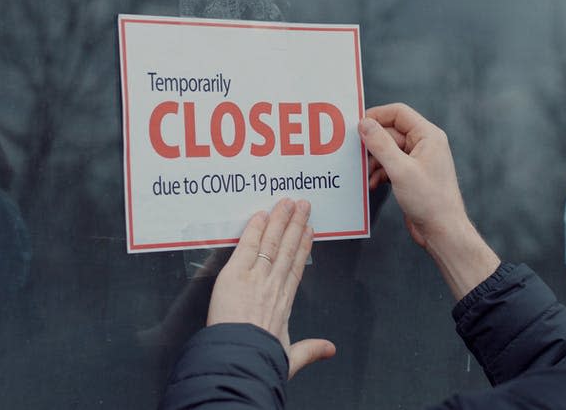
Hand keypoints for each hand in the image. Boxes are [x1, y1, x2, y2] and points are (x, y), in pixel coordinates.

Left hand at [206, 198, 335, 378]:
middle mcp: (273, 286)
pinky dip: (255, 230)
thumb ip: (309, 350)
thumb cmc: (259, 361)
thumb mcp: (290, 359)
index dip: (303, 246)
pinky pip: (248, 246)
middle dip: (296, 225)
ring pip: (272, 243)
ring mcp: (256, 278)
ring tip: (287, 203)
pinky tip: (261, 216)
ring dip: (280, 220)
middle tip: (303, 205)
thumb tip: (330, 350)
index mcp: (284, 304)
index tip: (309, 231)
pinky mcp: (236, 275)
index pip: (296, 268)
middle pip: (288, 249)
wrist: (241, 360)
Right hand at [359, 103, 468, 247]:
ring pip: (388, 150)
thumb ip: (380, 144)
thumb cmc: (430, 201)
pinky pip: (390, 165)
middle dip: (372, 144)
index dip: (376, 116)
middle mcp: (425, 144)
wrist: (442, 230)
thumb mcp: (400, 170)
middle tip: (356, 154)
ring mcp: (418, 160)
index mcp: (428, 136)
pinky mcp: (412, 175)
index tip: (357, 125)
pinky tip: (373, 183)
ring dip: (374, 161)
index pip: (398, 113)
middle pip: (390, 132)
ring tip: (365, 174)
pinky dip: (379, 172)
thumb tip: (365, 124)